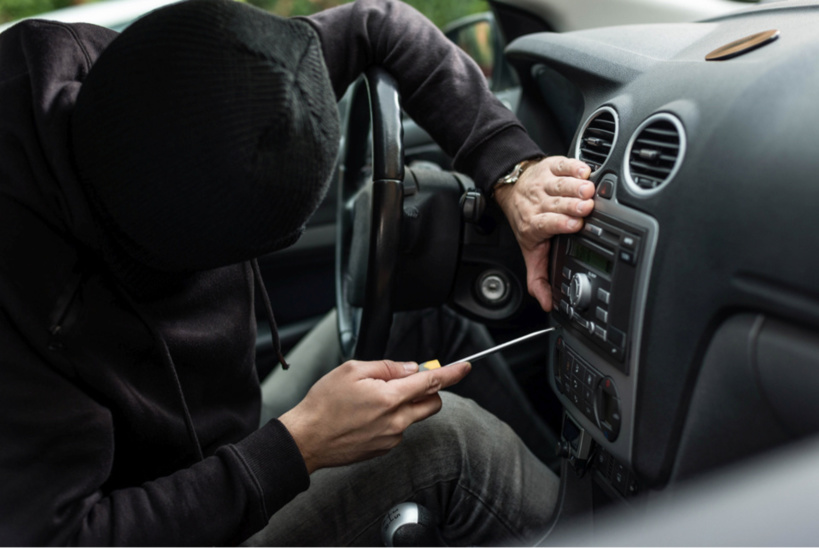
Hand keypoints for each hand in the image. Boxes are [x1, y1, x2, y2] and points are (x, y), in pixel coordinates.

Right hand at [279, 359, 470, 473]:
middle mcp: (396, 421)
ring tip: (373, 399)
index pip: (432, 382)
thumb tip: (410, 368)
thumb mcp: (352, 370)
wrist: (307, 439)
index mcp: (390, 398)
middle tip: (406, 381)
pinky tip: (367, 415)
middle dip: (428, 390)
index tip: (465, 367)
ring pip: (414, 416)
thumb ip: (387, 367)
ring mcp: (391, 438)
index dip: (452, 373)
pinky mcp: (384, 449)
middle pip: (433, 403)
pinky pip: (399, 429)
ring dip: (406, 404)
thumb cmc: (324, 404)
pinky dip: (392, 418)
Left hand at [494, 156, 593, 310]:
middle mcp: (537, 203)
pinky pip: (562, 164)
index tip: (575, 225)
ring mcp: (544, 184)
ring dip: (574, 185)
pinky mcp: (550, 167)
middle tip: (586, 206)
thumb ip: (539, 277)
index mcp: (533, 225)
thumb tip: (547, 302)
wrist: (513, 191)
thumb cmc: (528, 222)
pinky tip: (585, 170)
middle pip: (555, 203)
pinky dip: (573, 165)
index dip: (559, 223)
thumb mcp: (531, 251)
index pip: (545, 224)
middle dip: (571, 204)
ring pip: (559, 184)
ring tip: (588, 189)